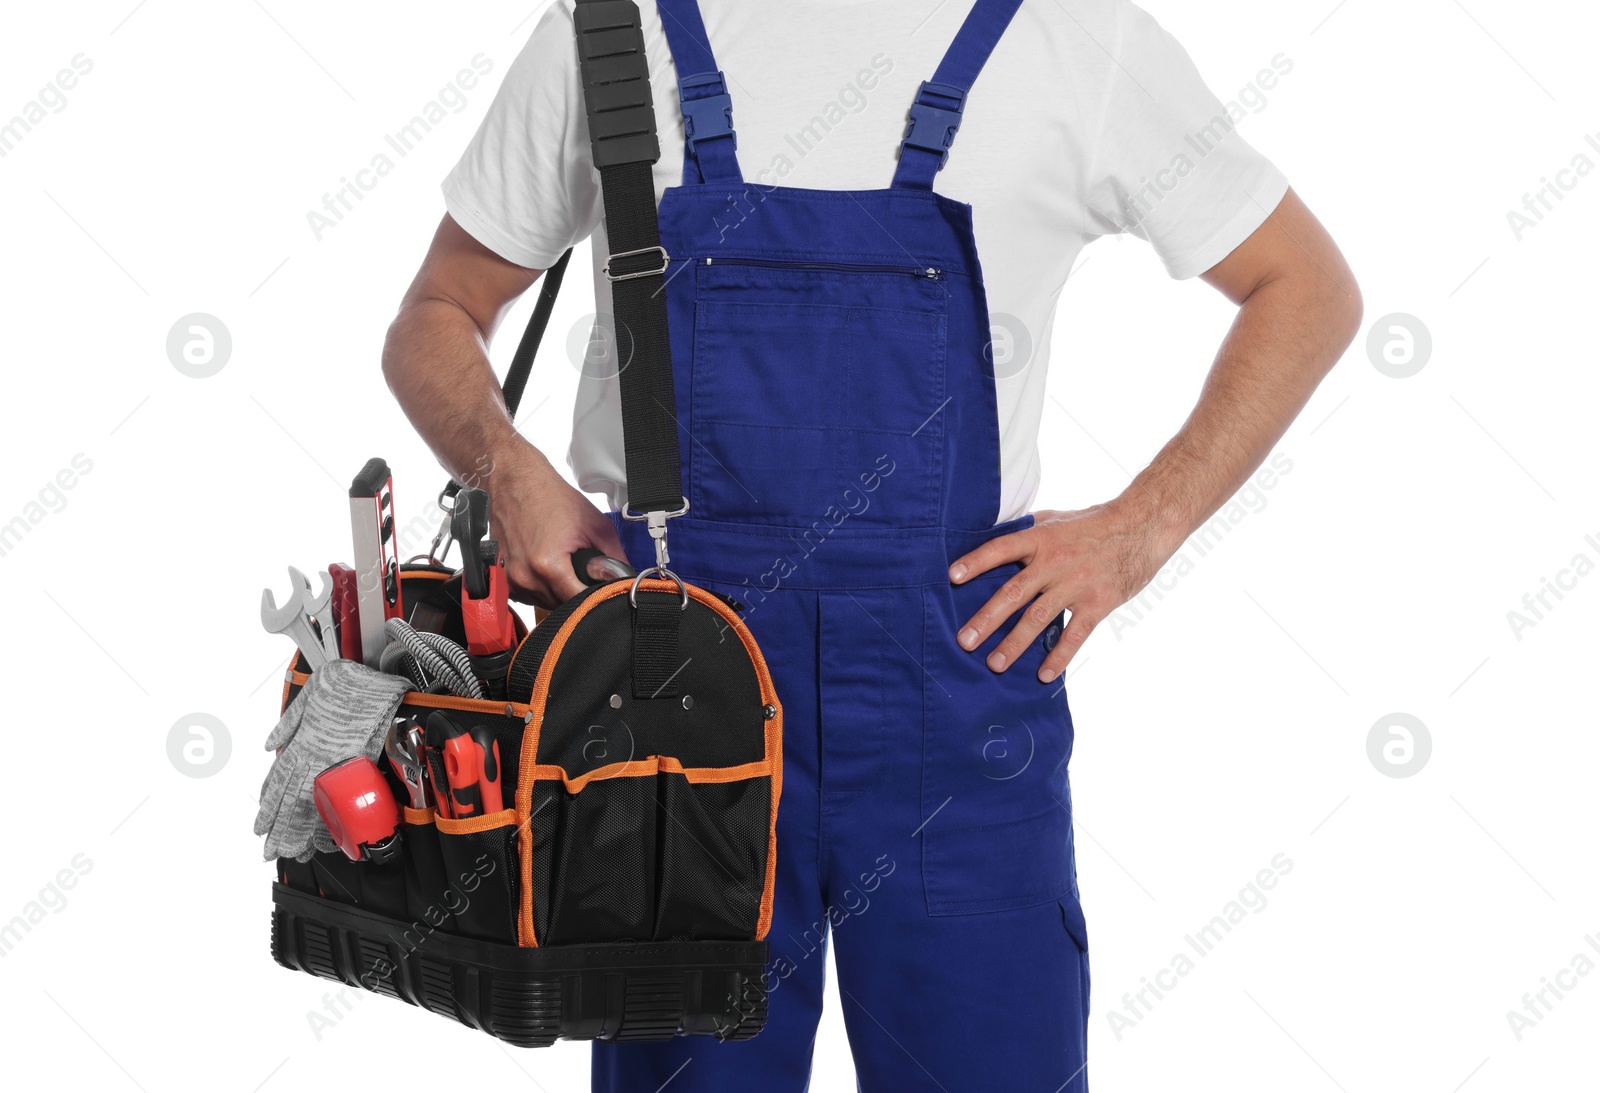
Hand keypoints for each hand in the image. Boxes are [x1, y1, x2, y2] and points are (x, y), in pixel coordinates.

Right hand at [488, 448, 626, 608]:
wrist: (515, 481)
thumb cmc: (548, 496)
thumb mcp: (595, 524)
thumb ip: (614, 557)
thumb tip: (624, 577)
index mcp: (547, 565)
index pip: (579, 602)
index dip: (595, 599)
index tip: (602, 591)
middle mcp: (525, 576)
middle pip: (562, 606)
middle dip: (578, 593)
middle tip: (584, 571)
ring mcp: (511, 578)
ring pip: (545, 603)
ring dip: (559, 592)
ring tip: (565, 565)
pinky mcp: (504, 576)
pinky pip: (529, 595)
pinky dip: (542, 587)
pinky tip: (549, 568)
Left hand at [948, 503, 1173, 681]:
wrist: (1141, 527)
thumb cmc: (1093, 523)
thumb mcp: (1056, 518)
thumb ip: (1027, 530)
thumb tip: (993, 535)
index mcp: (1041, 538)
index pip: (1001, 549)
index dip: (976, 562)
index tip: (951, 578)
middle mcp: (1054, 562)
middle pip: (1014, 593)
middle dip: (987, 619)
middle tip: (965, 641)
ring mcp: (1076, 585)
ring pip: (1038, 619)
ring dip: (1014, 644)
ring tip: (994, 664)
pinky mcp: (1097, 603)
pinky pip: (1074, 635)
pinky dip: (1059, 657)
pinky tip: (1044, 676)